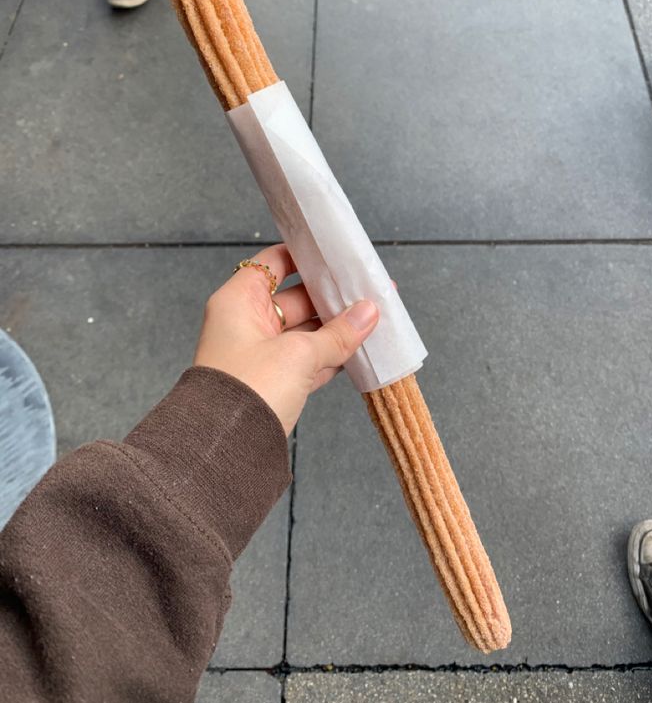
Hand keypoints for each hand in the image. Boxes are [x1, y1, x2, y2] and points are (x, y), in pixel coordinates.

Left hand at [194, 244, 378, 435]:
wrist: (225, 450)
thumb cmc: (249, 389)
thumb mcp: (298, 354)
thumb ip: (336, 333)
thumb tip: (368, 312)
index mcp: (240, 301)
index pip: (273, 263)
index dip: (304, 256)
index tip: (336, 253)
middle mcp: (247, 323)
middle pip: (296, 297)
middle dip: (332, 295)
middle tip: (368, 288)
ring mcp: (261, 353)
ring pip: (306, 330)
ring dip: (337, 327)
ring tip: (374, 317)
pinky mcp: (274, 381)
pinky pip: (308, 359)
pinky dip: (332, 354)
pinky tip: (360, 348)